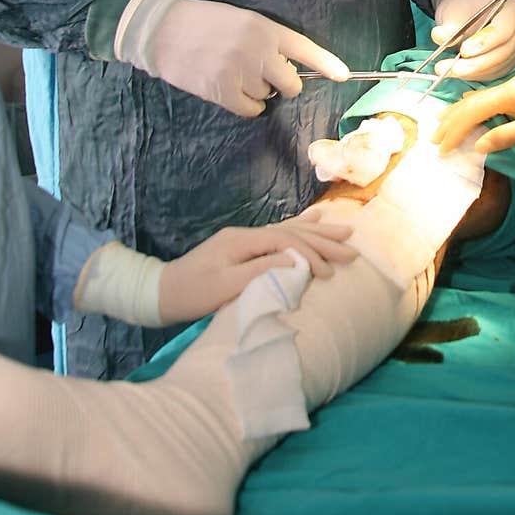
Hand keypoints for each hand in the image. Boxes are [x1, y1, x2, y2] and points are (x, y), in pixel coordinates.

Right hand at [127, 0, 349, 116]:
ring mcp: (241, 72)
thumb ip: (265, 40)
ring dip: (257, 92)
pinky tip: (229, 90)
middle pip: (291, 84)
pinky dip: (245, 105)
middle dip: (283, 84)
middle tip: (262, 75)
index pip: (303, 48)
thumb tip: (287, 69)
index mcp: (263, 27)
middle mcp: (257, 50)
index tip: (344, 75)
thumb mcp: (240, 20)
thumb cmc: (203, 23)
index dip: (326, 64)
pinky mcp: (224, 91)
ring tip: (232, 73)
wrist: (163, 30)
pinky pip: (251, 110)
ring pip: (268, 97)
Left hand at [158, 210, 358, 323]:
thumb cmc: (192, 294)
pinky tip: (311, 220)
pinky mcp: (241, 247)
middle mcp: (244, 234)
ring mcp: (243, 238)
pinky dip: (297, 228)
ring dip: (316, 232)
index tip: (329, 274)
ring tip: (342, 230)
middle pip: (291, 231)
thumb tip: (294, 261)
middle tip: (352, 248)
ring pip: (287, 230)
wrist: (162, 292)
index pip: (286, 242)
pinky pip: (276, 233)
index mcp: (241, 241)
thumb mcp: (225, 286)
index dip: (310, 255)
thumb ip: (261, 270)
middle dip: (323, 240)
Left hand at [432, 0, 514, 82]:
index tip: (464, 50)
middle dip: (476, 64)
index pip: (505, 30)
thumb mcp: (453, 10)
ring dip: (473, 73)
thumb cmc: (464, 5)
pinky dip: (476, 76)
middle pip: (503, 52)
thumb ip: (449, 25)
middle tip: (453, 68)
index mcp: (514, 8)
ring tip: (449, 70)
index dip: (485, 43)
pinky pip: (495, 73)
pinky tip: (459, 72)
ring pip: (499, 67)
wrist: (466, 9)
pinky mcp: (509, 62)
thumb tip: (439, 35)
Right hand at [433, 69, 514, 154]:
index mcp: (507, 95)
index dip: (455, 131)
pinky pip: (487, 97)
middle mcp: (506, 87)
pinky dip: (472, 105)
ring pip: (477, 99)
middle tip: (434, 139)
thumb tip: (478, 146)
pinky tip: (467, 105)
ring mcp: (513, 86)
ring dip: (458, 112)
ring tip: (442, 123)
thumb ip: (505, 136)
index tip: (442, 148)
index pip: (472, 113)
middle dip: (450, 122)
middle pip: (469, 104)